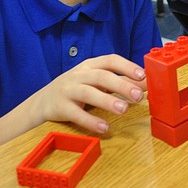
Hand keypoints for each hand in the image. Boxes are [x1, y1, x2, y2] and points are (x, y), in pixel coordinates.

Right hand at [32, 54, 146, 133]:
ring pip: (88, 93)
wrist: (42, 102)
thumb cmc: (75, 89)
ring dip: (107, 101)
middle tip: (138, 95)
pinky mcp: (61, 107)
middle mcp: (79, 75)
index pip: (110, 60)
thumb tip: (145, 83)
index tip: (142, 75)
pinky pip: (76, 114)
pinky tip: (104, 127)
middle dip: (121, 85)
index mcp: (90, 65)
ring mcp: (68, 90)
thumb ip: (119, 81)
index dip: (127, 66)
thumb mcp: (95, 81)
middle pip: (101, 76)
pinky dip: (90, 121)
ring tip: (124, 110)